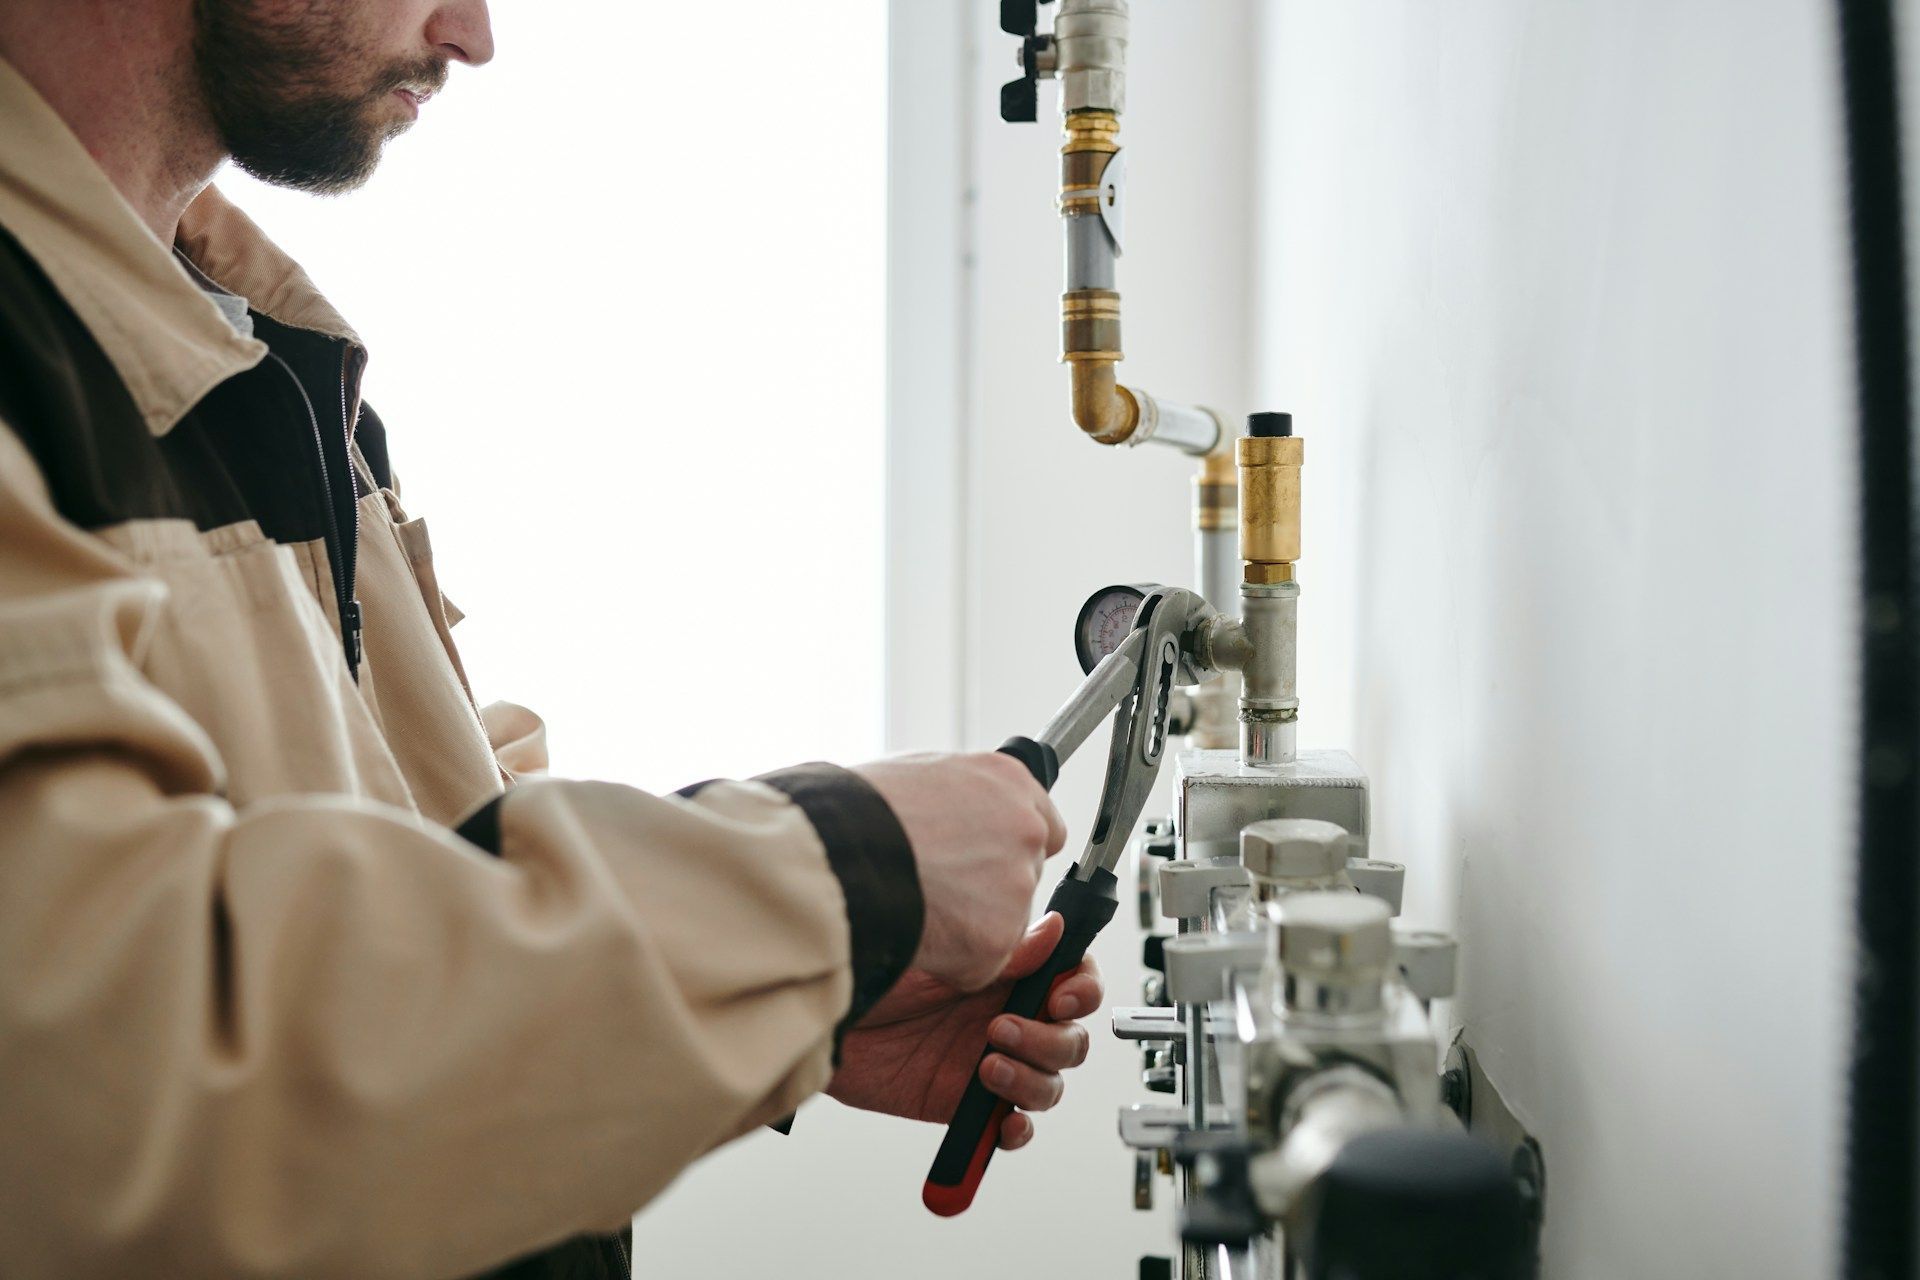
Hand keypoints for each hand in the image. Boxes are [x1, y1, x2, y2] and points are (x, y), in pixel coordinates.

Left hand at [828, 913, 1103, 1149]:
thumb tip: (1054, 931)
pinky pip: (1012, 1126)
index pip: (1071, 979)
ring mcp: (990, 1061)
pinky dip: (1017, 1130)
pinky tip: (1002, 1123)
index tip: (1062, 997)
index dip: (1081, 990)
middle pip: (1069, 1037)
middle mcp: (1005, 1016)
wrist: (825, 1015)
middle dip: (1050, 1038)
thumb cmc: (872, 969)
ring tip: (987, 1067)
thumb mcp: (940, 950)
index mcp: (1007, 972)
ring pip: (1049, 1082)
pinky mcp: (966, 1104)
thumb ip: (1001, 949)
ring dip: (1032, 1080)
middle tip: (1001, 1029)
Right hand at [856, 752, 1065, 990]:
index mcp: (1010, 782)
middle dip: (988, 888)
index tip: (986, 859)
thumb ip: (962, 797)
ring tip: (915, 904)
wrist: (838, 850)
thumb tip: (959, 813)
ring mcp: (1017, 887)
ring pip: (1002, 921)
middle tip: (936, 886)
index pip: (1044, 825)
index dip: (1010, 848)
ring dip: (966, 924)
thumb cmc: (861, 808)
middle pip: (1024, 875)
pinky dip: (949, 960)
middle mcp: (1026, 830)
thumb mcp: (921, 774)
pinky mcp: (998, 940)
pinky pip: (978, 962)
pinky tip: (914, 930)